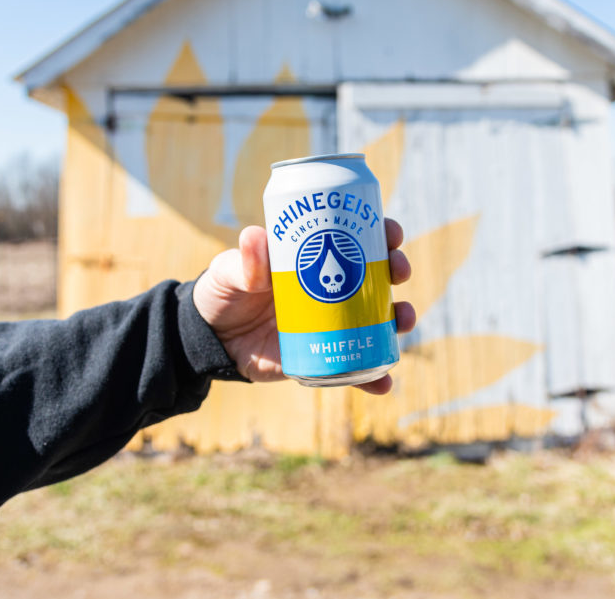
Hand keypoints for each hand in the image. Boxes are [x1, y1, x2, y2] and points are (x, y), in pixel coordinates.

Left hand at [193, 218, 414, 394]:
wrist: (210, 339)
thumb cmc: (223, 293)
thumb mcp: (229, 271)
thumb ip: (244, 261)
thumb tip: (254, 237)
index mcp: (313, 256)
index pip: (355, 237)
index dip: (380, 232)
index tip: (390, 232)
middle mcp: (331, 286)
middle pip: (377, 274)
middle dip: (397, 270)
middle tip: (398, 271)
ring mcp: (332, 322)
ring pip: (378, 318)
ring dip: (400, 317)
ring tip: (403, 320)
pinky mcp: (325, 354)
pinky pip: (357, 365)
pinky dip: (373, 377)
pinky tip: (384, 382)